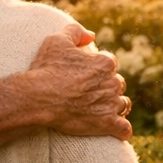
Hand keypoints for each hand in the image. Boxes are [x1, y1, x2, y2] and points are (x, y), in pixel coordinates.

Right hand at [28, 24, 130, 139]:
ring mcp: (112, 104)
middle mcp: (113, 82)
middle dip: (106, 88)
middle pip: (117, 84)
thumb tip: (92, 36)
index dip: (98, 69)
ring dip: (114, 107)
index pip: (110, 64)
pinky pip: (124, 129)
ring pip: (123, 105)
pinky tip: (115, 130)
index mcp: (105, 63)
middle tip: (89, 94)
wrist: (38, 98)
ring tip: (100, 111)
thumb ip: (76, 32)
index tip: (86, 76)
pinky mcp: (108, 124)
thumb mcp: (57, 40)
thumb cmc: (46, 69)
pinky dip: (121, 130)